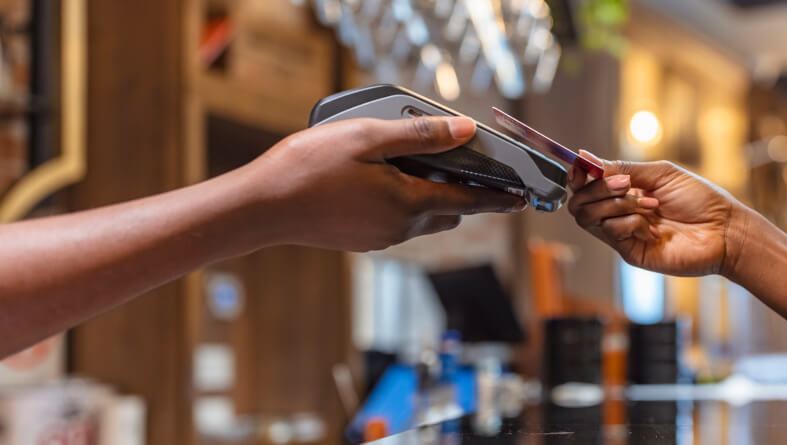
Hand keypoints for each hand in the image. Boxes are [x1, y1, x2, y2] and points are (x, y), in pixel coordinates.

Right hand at [244, 116, 525, 251]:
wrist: (262, 207)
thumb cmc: (309, 168)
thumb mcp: (368, 138)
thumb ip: (421, 135)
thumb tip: (465, 131)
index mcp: (409, 203)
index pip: (469, 201)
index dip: (498, 198)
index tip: (519, 198)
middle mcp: (400, 228)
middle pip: (448, 212)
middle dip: (465, 196)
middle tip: (471, 172)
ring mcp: (380, 239)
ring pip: (422, 219)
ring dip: (431, 199)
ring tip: (422, 169)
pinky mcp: (362, 241)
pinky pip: (398, 223)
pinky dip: (405, 205)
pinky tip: (384, 182)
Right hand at [567, 153, 745, 275]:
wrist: (724, 230)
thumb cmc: (700, 200)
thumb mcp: (660, 173)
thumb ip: (622, 167)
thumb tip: (585, 157)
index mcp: (624, 191)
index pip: (585, 185)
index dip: (578, 175)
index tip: (583, 168)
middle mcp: (619, 213)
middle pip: (579, 203)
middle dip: (599, 189)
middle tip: (627, 185)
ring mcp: (623, 235)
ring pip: (590, 218)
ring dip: (618, 205)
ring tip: (650, 206)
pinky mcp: (630, 252)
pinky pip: (612, 232)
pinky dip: (632, 223)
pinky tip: (655, 229)